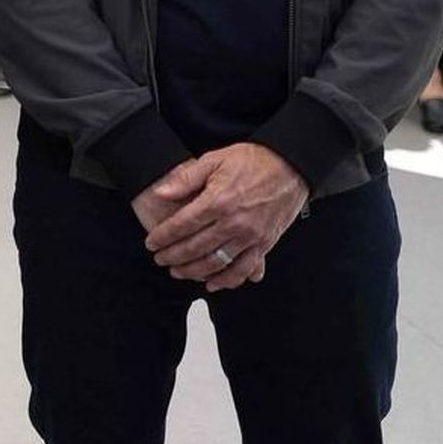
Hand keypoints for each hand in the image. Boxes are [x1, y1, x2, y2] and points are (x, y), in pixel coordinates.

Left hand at [143, 143, 308, 290]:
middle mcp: (233, 222)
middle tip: (160, 260)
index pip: (182, 225)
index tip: (151, 243)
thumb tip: (161, 193)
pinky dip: (227, 280)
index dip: (163, 236)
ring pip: (216, 262)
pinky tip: (212, 283)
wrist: (291, 165)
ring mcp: (250, 235)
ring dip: (193, 271)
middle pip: (195, 247)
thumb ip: (186, 178)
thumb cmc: (253, 160)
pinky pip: (243, 269)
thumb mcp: (215, 159)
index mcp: (218, 200)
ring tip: (178, 271)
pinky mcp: (265, 243)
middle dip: (173, 256)